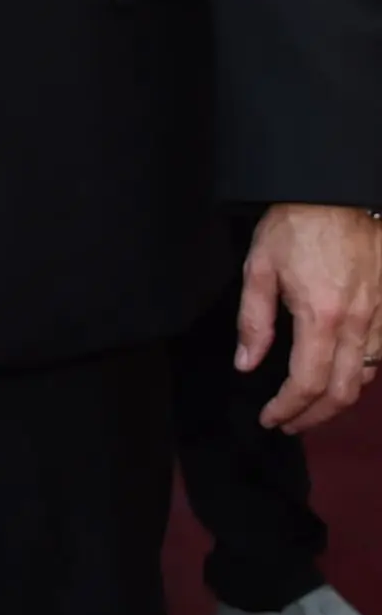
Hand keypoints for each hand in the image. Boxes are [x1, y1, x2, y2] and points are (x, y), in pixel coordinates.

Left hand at [236, 203, 381, 433]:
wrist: (338, 190)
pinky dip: (361, 371)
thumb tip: (246, 364)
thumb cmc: (296, 225)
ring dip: (339, 398)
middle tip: (290, 423)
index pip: (307, 383)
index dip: (287, 409)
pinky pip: (381, 351)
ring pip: (367, 374)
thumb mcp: (259, 270)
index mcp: (322, 316)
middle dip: (315, 416)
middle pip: (344, 390)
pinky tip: (339, 373)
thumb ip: (253, 322)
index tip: (270, 418)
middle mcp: (359, 321)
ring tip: (312, 405)